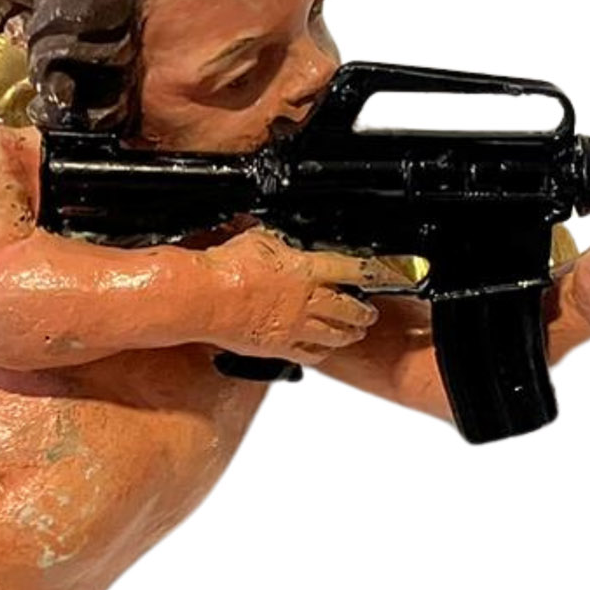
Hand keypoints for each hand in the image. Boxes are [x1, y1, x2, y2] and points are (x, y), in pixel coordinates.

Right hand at [202, 227, 386, 365]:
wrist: (207, 298)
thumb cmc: (227, 269)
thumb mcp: (254, 239)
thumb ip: (270, 240)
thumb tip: (269, 234)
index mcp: (306, 271)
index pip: (350, 270)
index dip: (372, 272)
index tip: (382, 274)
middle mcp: (307, 302)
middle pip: (349, 309)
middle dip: (364, 311)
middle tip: (370, 311)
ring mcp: (295, 328)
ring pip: (334, 335)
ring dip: (349, 334)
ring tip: (356, 333)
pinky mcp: (278, 347)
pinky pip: (309, 355)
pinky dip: (321, 353)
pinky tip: (323, 351)